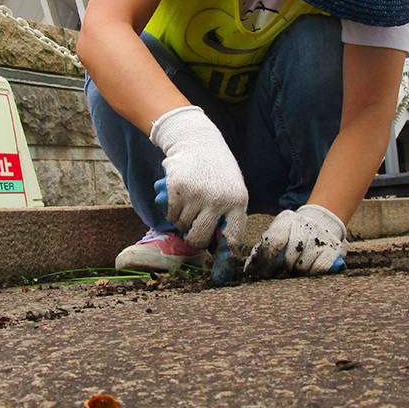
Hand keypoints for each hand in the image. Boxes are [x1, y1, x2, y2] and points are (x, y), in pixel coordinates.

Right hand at [150, 105, 247, 248]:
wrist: (198, 141)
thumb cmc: (217, 171)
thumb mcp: (232, 190)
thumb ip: (228, 216)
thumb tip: (218, 251)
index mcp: (237, 201)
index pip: (232, 239)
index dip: (224, 256)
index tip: (218, 266)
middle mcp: (218, 199)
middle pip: (200, 238)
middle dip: (193, 240)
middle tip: (192, 234)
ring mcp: (196, 194)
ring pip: (182, 226)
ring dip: (182, 222)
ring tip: (188, 205)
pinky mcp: (177, 188)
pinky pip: (171, 214)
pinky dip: (172, 212)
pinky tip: (179, 199)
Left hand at [245, 204, 347, 277]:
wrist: (321, 221)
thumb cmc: (292, 232)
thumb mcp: (277, 232)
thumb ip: (263, 249)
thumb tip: (249, 269)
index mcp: (286, 219)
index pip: (274, 241)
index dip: (267, 260)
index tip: (263, 273)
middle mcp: (305, 224)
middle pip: (290, 256)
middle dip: (284, 267)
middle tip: (284, 270)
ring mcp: (321, 235)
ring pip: (304, 265)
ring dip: (298, 270)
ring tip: (297, 266)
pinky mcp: (334, 248)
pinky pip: (320, 268)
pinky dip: (313, 272)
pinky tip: (309, 268)